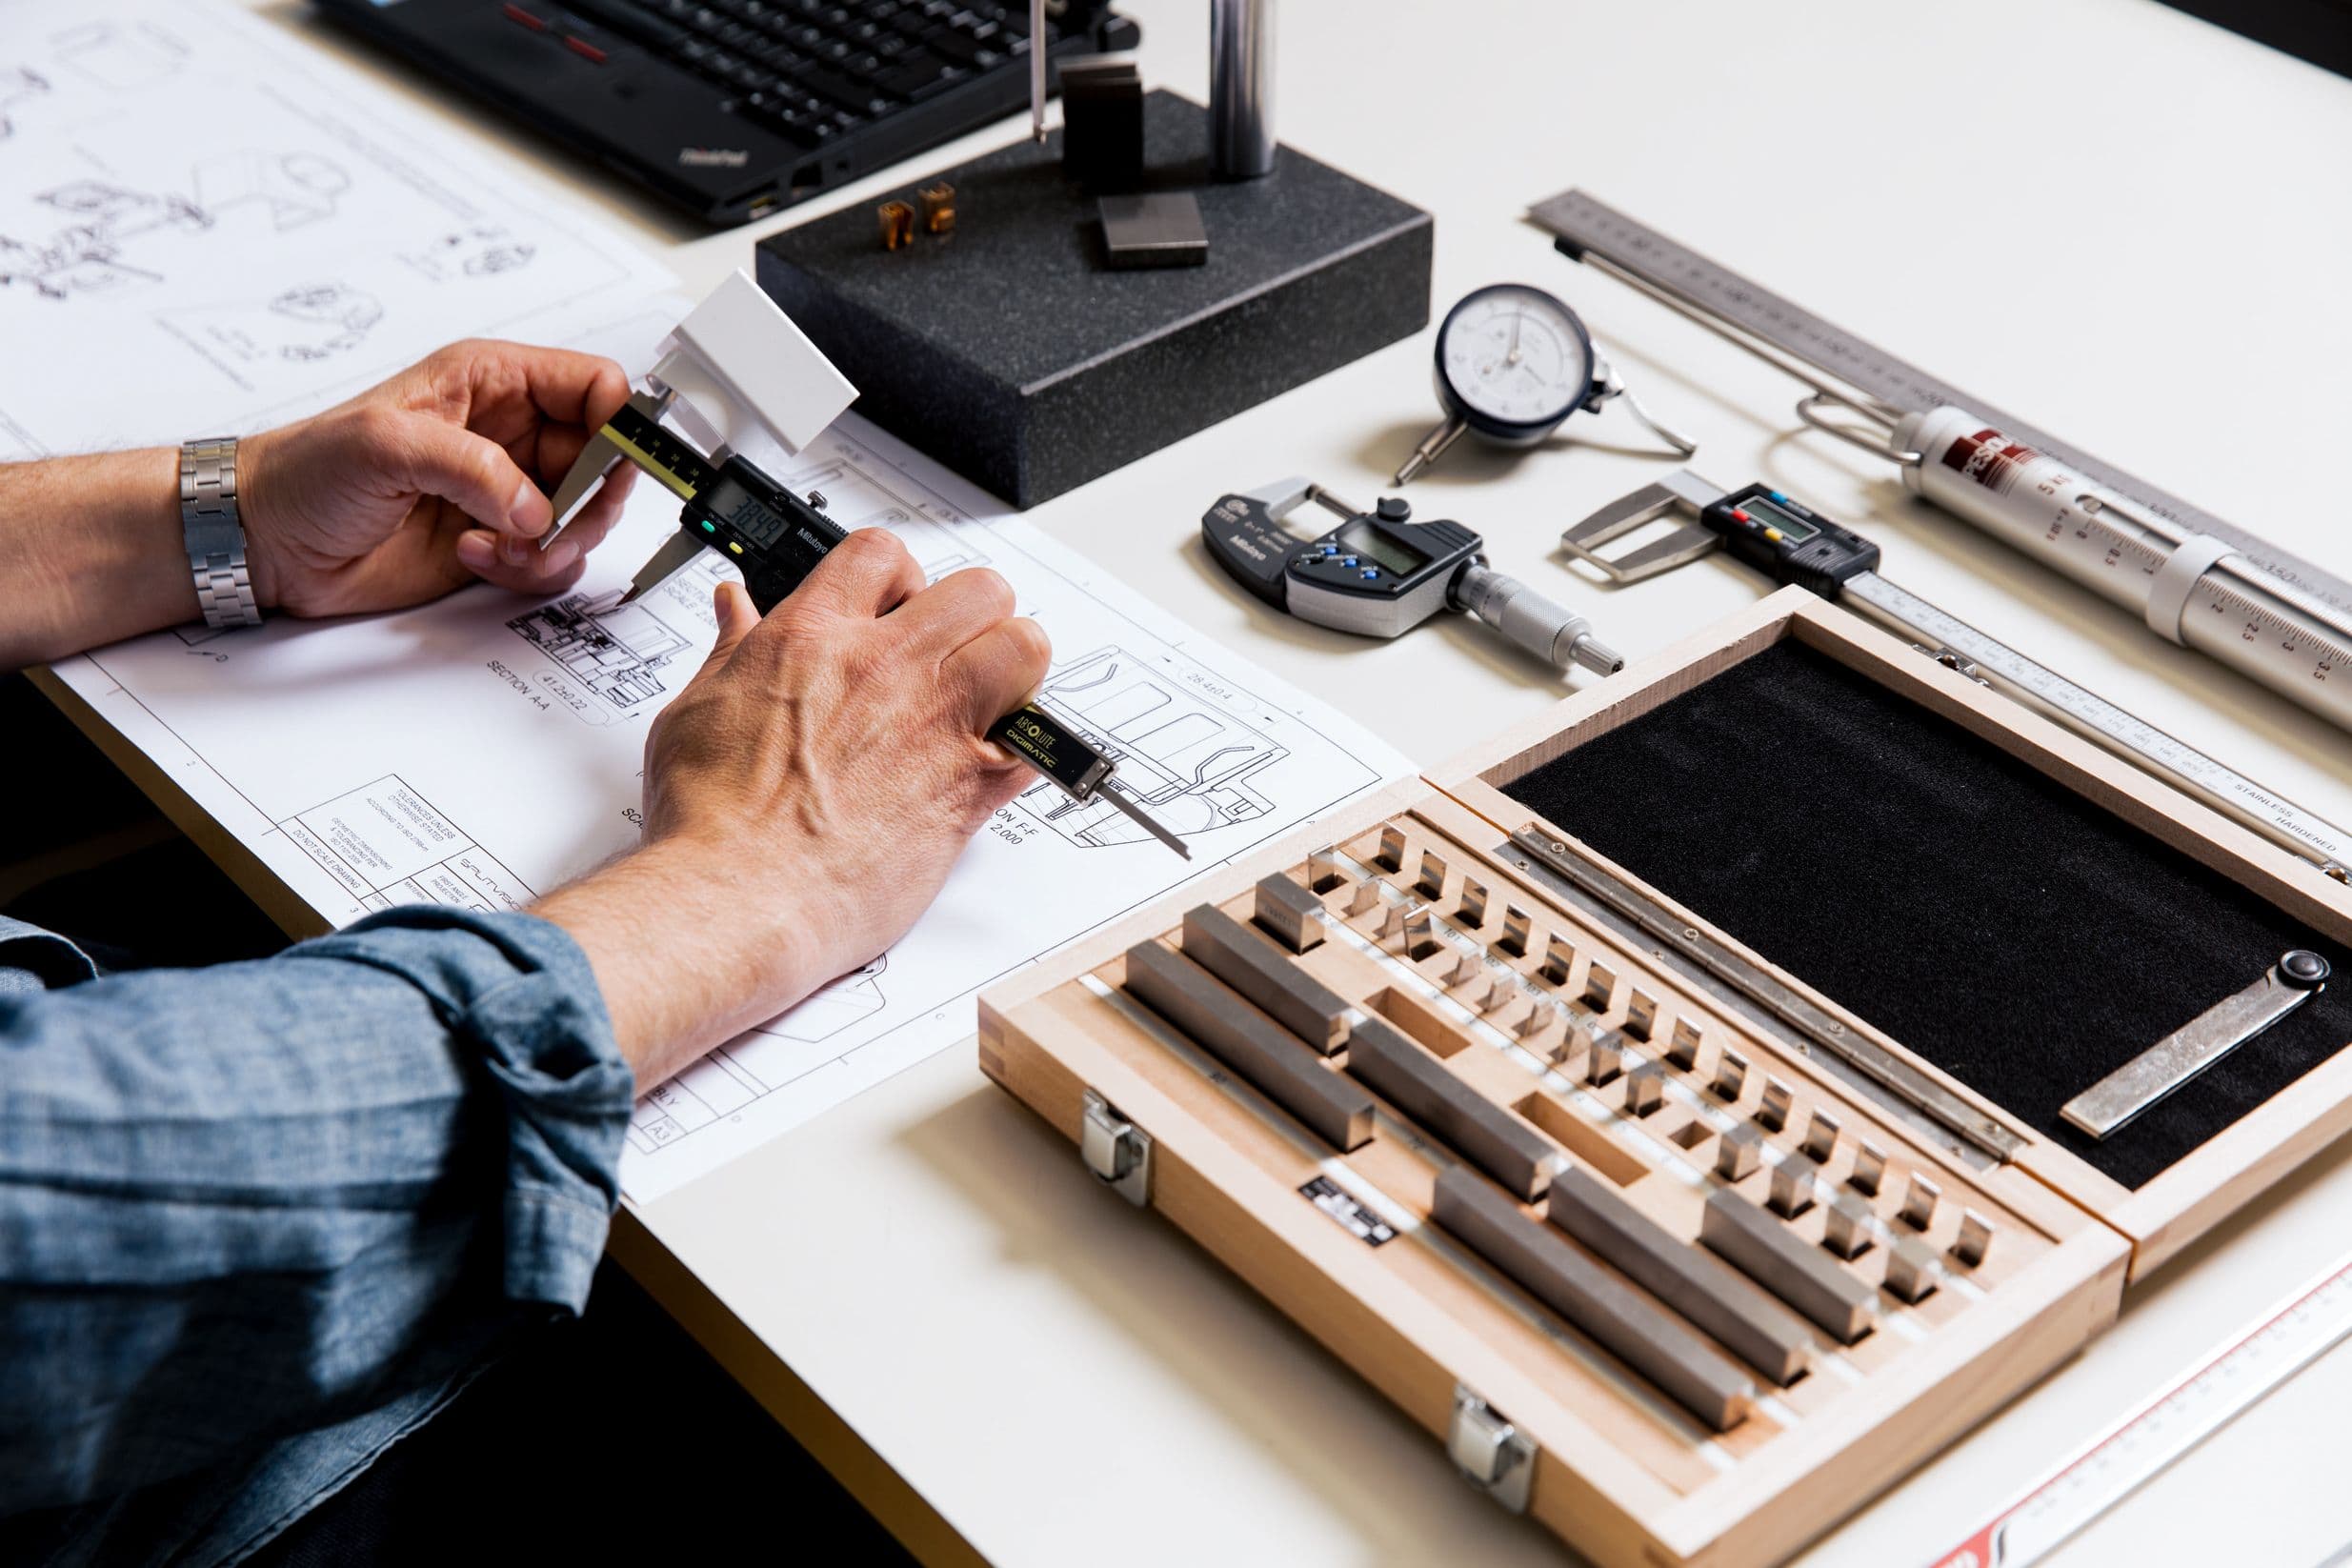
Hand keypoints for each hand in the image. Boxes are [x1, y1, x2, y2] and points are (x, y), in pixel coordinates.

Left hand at [237, 339, 637, 616]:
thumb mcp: (387, 443)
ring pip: (586, 518)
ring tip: (500, 546)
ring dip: (557, 544)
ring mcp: (507, 491)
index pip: (594, 385)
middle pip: (606, 460)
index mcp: (492, 381)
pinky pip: (554, 561)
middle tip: (557, 524)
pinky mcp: (499, 543)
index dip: (619, 423)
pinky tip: (473, 557)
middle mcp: (509, 432)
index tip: (614, 467)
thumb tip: (536, 509)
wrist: (268, 541)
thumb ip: (474, 466)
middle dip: (591, 501)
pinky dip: (529, 571)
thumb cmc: (307, 472)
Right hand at [535, 530, 1053, 1081]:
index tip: (892, 605)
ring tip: (984, 701)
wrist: (736, 896)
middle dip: (970, 614)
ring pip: (1026, 647)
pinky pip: (1034, 744)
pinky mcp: (968, 789)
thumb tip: (736, 613)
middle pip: (978, 588)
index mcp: (814, 636)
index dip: (897, 574)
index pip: (880, 553)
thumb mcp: (696, 711)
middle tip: (946, 655)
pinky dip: (1025, 751)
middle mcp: (886, 668)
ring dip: (1014, 669)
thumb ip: (732, 653)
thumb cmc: (709, 820)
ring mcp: (936, 724)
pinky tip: (992, 767)